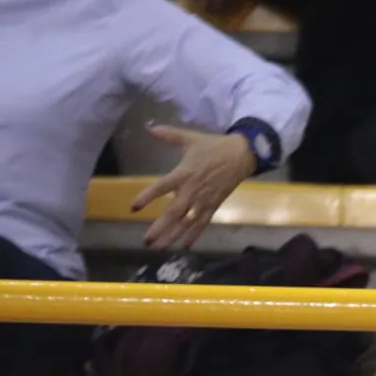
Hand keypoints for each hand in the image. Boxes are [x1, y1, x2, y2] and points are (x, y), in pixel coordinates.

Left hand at [130, 125, 255, 249]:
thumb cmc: (214, 147)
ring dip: (173, 236)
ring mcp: (204, 200)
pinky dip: (194, 235)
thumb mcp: (190, 138)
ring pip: (187, 222)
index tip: (133, 208)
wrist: (242, 155)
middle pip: (174, 213)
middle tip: (146, 240)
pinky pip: (202, 223)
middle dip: (159, 228)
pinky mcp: (214, 206)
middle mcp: (192, 190)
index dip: (147, 197)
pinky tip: (185, 245)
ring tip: (160, 247)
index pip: (161, 187)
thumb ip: (168, 135)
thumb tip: (149, 128)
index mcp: (184, 173)